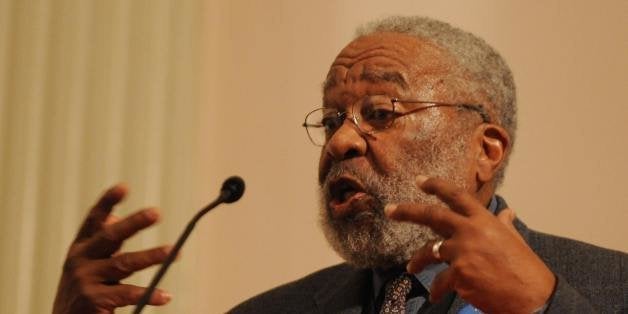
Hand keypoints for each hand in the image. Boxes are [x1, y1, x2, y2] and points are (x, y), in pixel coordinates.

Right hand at [52, 184, 172, 313]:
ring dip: (151, 256)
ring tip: (174, 252)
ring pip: (124, 263)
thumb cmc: (83, 288)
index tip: (124, 187)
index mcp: (81, 247)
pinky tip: (165, 295)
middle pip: (110, 236)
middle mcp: (80, 260)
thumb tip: (115, 219)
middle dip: (134, 222)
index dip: (107, 202)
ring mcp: (85, 280)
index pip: (94, 219)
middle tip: (156, 212)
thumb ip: (102, 242)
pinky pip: (128, 294)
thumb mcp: (88, 262)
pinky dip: (149, 294)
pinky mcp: (93, 300)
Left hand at [385, 176, 554, 313]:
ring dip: (417, 260)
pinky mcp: (459, 273)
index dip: (436, 185)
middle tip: (389, 210)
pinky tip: (435, 296)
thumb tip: (507, 213)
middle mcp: (470, 231)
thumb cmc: (525, 268)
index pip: (456, 196)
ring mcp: (463, 251)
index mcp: (484, 220)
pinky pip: (439, 281)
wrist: (533, 297)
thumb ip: (504, 225)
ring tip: (410, 268)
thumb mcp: (515, 240)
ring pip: (429, 251)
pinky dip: (436, 289)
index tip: (419, 180)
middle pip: (432, 215)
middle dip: (407, 211)